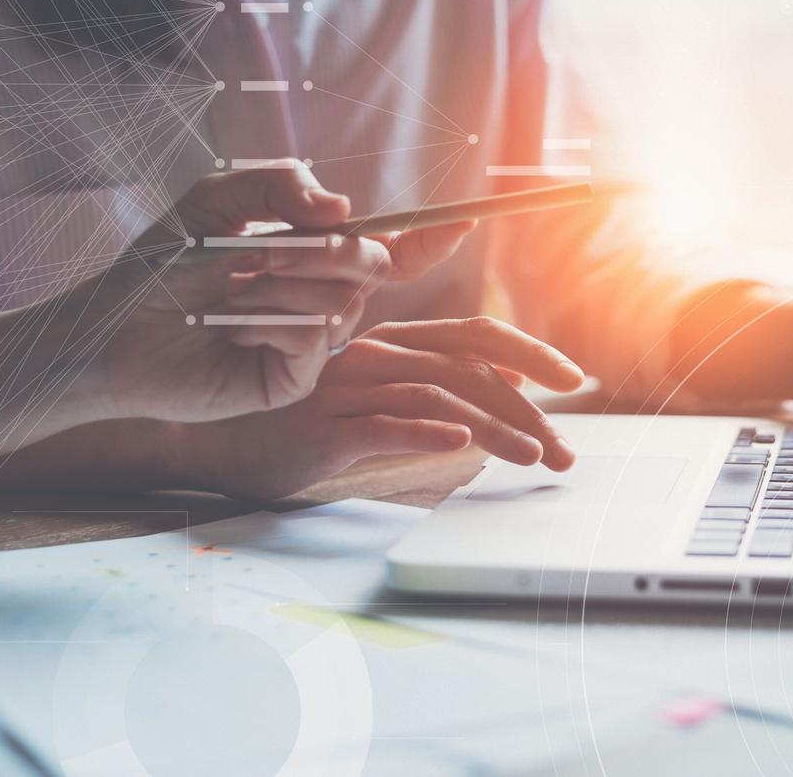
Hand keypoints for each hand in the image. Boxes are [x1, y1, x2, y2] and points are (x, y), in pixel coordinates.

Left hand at [83, 161, 473, 423]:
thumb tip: (345, 211)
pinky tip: (231, 328)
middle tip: (260, 254)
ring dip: (280, 285)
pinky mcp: (294, 381)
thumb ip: (281, 186)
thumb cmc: (158, 267)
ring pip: (342, 300)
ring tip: (227, 295)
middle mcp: (321, 299)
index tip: (466, 219)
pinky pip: (314, 337)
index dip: (429, 235)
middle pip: (373, 265)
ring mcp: (311, 344)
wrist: (110, 332)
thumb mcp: (216, 201)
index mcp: (312, 257)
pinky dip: (271, 321)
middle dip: (325, 250)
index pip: (388, 246)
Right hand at [174, 317, 586, 500]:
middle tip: (563, 447)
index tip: (575, 381)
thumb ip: (439, 385)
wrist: (217, 440)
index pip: (476, 335)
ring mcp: (346, 388)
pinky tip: (460, 449)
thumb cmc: (305, 423)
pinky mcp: (322, 428)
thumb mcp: (379, 400)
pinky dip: (424, 433)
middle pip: (468, 366)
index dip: (531, 352)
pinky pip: (380, 425)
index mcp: (393, 343)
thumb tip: (512, 385)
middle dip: (527, 407)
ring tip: (532, 456)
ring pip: (437, 396)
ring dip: (494, 428)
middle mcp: (374, 354)